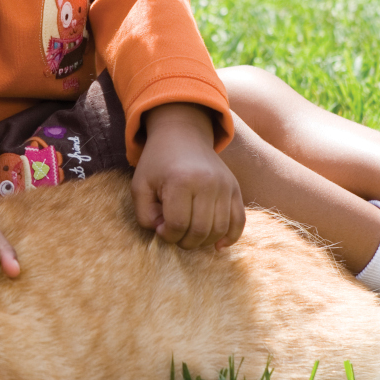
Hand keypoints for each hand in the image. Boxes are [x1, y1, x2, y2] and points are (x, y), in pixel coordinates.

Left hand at [131, 103, 245, 250]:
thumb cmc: (158, 162)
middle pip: (200, 230)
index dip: (166, 234)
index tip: (160, 228)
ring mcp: (224, 185)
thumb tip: (166, 233)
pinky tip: (217, 245)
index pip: (177, 225)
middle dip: (184, 241)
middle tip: (174, 233)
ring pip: (219, 229)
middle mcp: (207, 183)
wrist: (183, 134)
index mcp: (181, 181)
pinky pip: (239, 221)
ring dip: (203, 241)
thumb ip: (145, 216)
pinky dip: (230, 237)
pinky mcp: (235, 188)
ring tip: (189, 234)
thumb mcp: (140, 186)